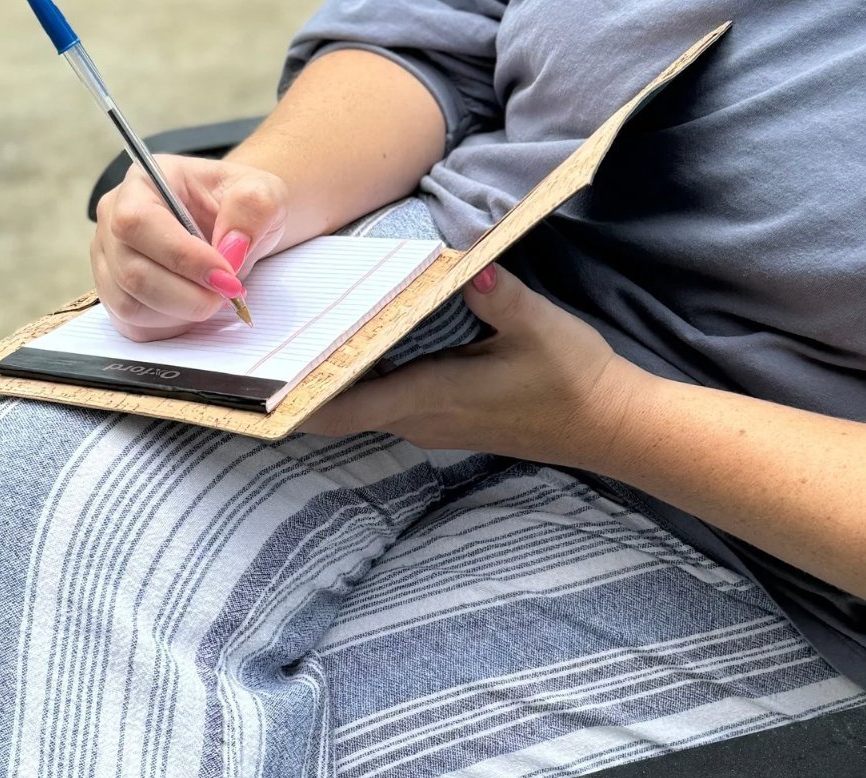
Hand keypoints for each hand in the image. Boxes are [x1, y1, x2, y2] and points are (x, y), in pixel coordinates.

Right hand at [91, 155, 288, 340]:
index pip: (138, 222)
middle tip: (228, 294)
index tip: (225, 276)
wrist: (237, 228)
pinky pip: (134, 326)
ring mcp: (109, 260)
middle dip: (189, 295)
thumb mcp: (262, 193)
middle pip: (132, 272)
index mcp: (143, 183)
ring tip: (213, 298)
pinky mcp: (116, 296)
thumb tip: (231, 247)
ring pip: (130, 305)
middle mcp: (114, 220)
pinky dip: (171, 327)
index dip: (182, 257)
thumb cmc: (241, 207)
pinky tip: (194, 309)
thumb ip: (252, 207)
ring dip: (182, 313)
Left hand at [300, 264, 653, 466]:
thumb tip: (464, 263)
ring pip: (363, 408)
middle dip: (303, 384)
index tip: (257, 385)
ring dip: (332, 381)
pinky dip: (363, 381)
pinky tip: (358, 347)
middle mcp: (420, 419)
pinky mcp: (444, 421)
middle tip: (268, 346)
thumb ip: (497, 295)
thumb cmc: (572, 381)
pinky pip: (387, 404)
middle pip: (342, 411)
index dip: (297, 402)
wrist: (607, 426)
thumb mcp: (538, 328)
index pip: (344, 409)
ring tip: (301, 339)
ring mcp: (431, 425)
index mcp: (431, 397)